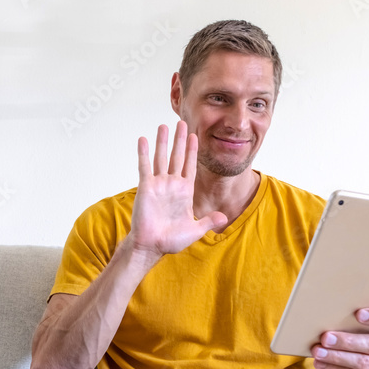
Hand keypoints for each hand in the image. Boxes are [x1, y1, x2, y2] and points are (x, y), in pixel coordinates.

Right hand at [127, 122, 227, 261]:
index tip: (195, 136)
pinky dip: (144, 153)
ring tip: (164, 125)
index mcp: (185, 191)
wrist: (151, 246)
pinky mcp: (146, 187)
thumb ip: (208, 221)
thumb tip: (224, 218)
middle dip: (180, 140)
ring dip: (163, 141)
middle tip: (182, 123)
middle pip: (177, 156)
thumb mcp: (194, 230)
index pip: (190, 166)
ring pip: (161, 157)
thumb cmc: (170, 240)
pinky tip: (144, 139)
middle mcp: (172, 184)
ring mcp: (158, 184)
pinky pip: (145, 166)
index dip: (193, 151)